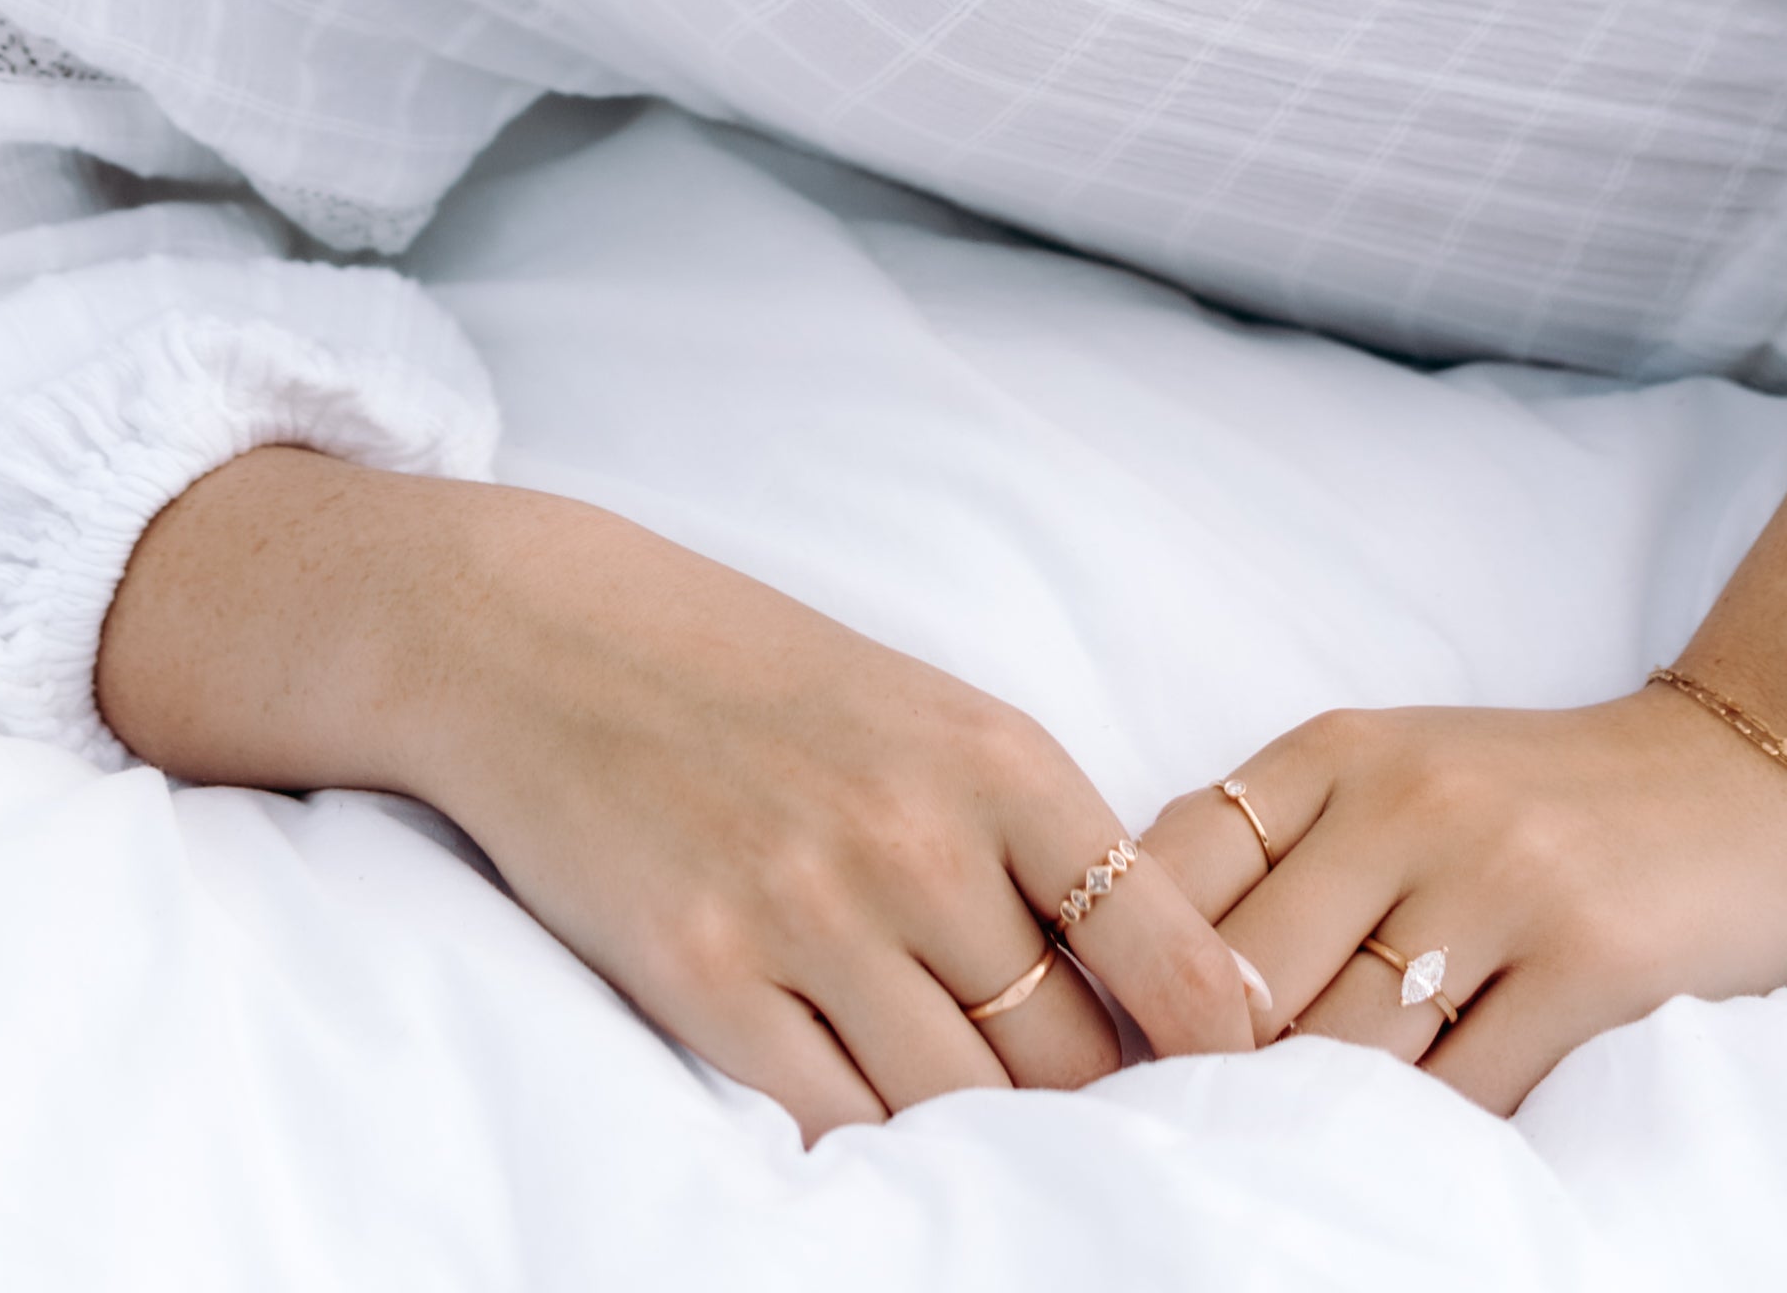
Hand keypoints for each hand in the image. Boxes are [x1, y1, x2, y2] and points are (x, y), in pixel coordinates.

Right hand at [102, 452, 1268, 1140]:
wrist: (548, 636)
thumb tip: (1166, 1002)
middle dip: (1088, 1112)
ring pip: (958, 1106)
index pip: (1170, 959)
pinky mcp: (705, 977)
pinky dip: (861, 1145)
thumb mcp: (930, 719)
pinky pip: (831, 1122)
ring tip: (989, 1150)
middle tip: (1100, 1142)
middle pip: (1067, 1059)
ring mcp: (807, 912)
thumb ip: (1038, 843)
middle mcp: (917, 839)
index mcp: (999, 761)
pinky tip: (869, 1134)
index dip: (1217, 1059)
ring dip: (979, 1138)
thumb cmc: (760, 681)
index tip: (1238, 1108)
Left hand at [1143, 687, 1786, 1112]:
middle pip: (1244, 980)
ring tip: (1269, 1171)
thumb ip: (1279, 853)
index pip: (1172, 866)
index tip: (1109, 1056)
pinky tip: (1399, 1166)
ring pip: (1343, 1052)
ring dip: (1304, 1124)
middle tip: (1174, 1146)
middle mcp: (1408, 802)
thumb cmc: (1538, 801)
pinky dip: (1420, 1148)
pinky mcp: (1587, 966)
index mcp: (1339, 753)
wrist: (1741, 778)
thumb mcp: (1394, 779)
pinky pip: (1463, 1097)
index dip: (1124, 973)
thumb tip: (1139, 978)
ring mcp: (1501, 881)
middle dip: (1203, 1075)